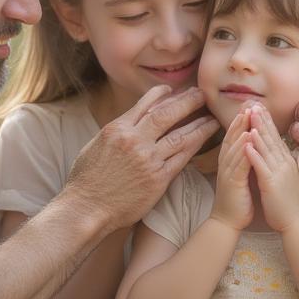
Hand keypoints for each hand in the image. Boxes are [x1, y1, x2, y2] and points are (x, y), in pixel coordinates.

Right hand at [65, 85, 219, 233]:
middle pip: (167, 114)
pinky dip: (195, 146)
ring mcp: (148, 159)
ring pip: (180, 135)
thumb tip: (128, 123)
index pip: (144, 104)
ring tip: (212, 117)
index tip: (173, 90)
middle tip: (201, 94)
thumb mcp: (94, 146)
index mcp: (116, 129)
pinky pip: (182, 158)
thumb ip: (115, 133)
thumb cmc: (86, 181)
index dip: (161, 95)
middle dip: (187, 102)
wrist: (86, 209)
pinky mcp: (158, 179)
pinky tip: (204, 139)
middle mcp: (134, 140)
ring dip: (199, 124)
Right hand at [211, 108, 253, 230]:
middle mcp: (226, 164)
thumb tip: (253, 145)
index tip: (249, 106)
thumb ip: (245, 160)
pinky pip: (238, 164)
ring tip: (247, 116)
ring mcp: (228, 172)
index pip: (234, 137)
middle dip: (240, 120)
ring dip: (240, 131)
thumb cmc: (238, 198)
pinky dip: (243, 151)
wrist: (228, 221)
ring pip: (234, 148)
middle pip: (232, 138)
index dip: (240, 121)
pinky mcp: (232, 183)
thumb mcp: (241, 175)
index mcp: (230, 161)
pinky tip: (248, 140)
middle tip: (248, 103)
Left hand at [244, 104, 298, 233]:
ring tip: (250, 114)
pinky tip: (247, 140)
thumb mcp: (290, 178)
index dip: (268, 123)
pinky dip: (254, 151)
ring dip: (258, 129)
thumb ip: (287, 164)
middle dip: (262, 120)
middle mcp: (285, 163)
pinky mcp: (272, 182)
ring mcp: (279, 172)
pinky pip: (261, 164)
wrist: (296, 223)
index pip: (277, 138)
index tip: (260, 109)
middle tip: (254, 104)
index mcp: (288, 162)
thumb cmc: (290, 204)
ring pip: (267, 147)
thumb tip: (287, 152)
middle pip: (272, 137)